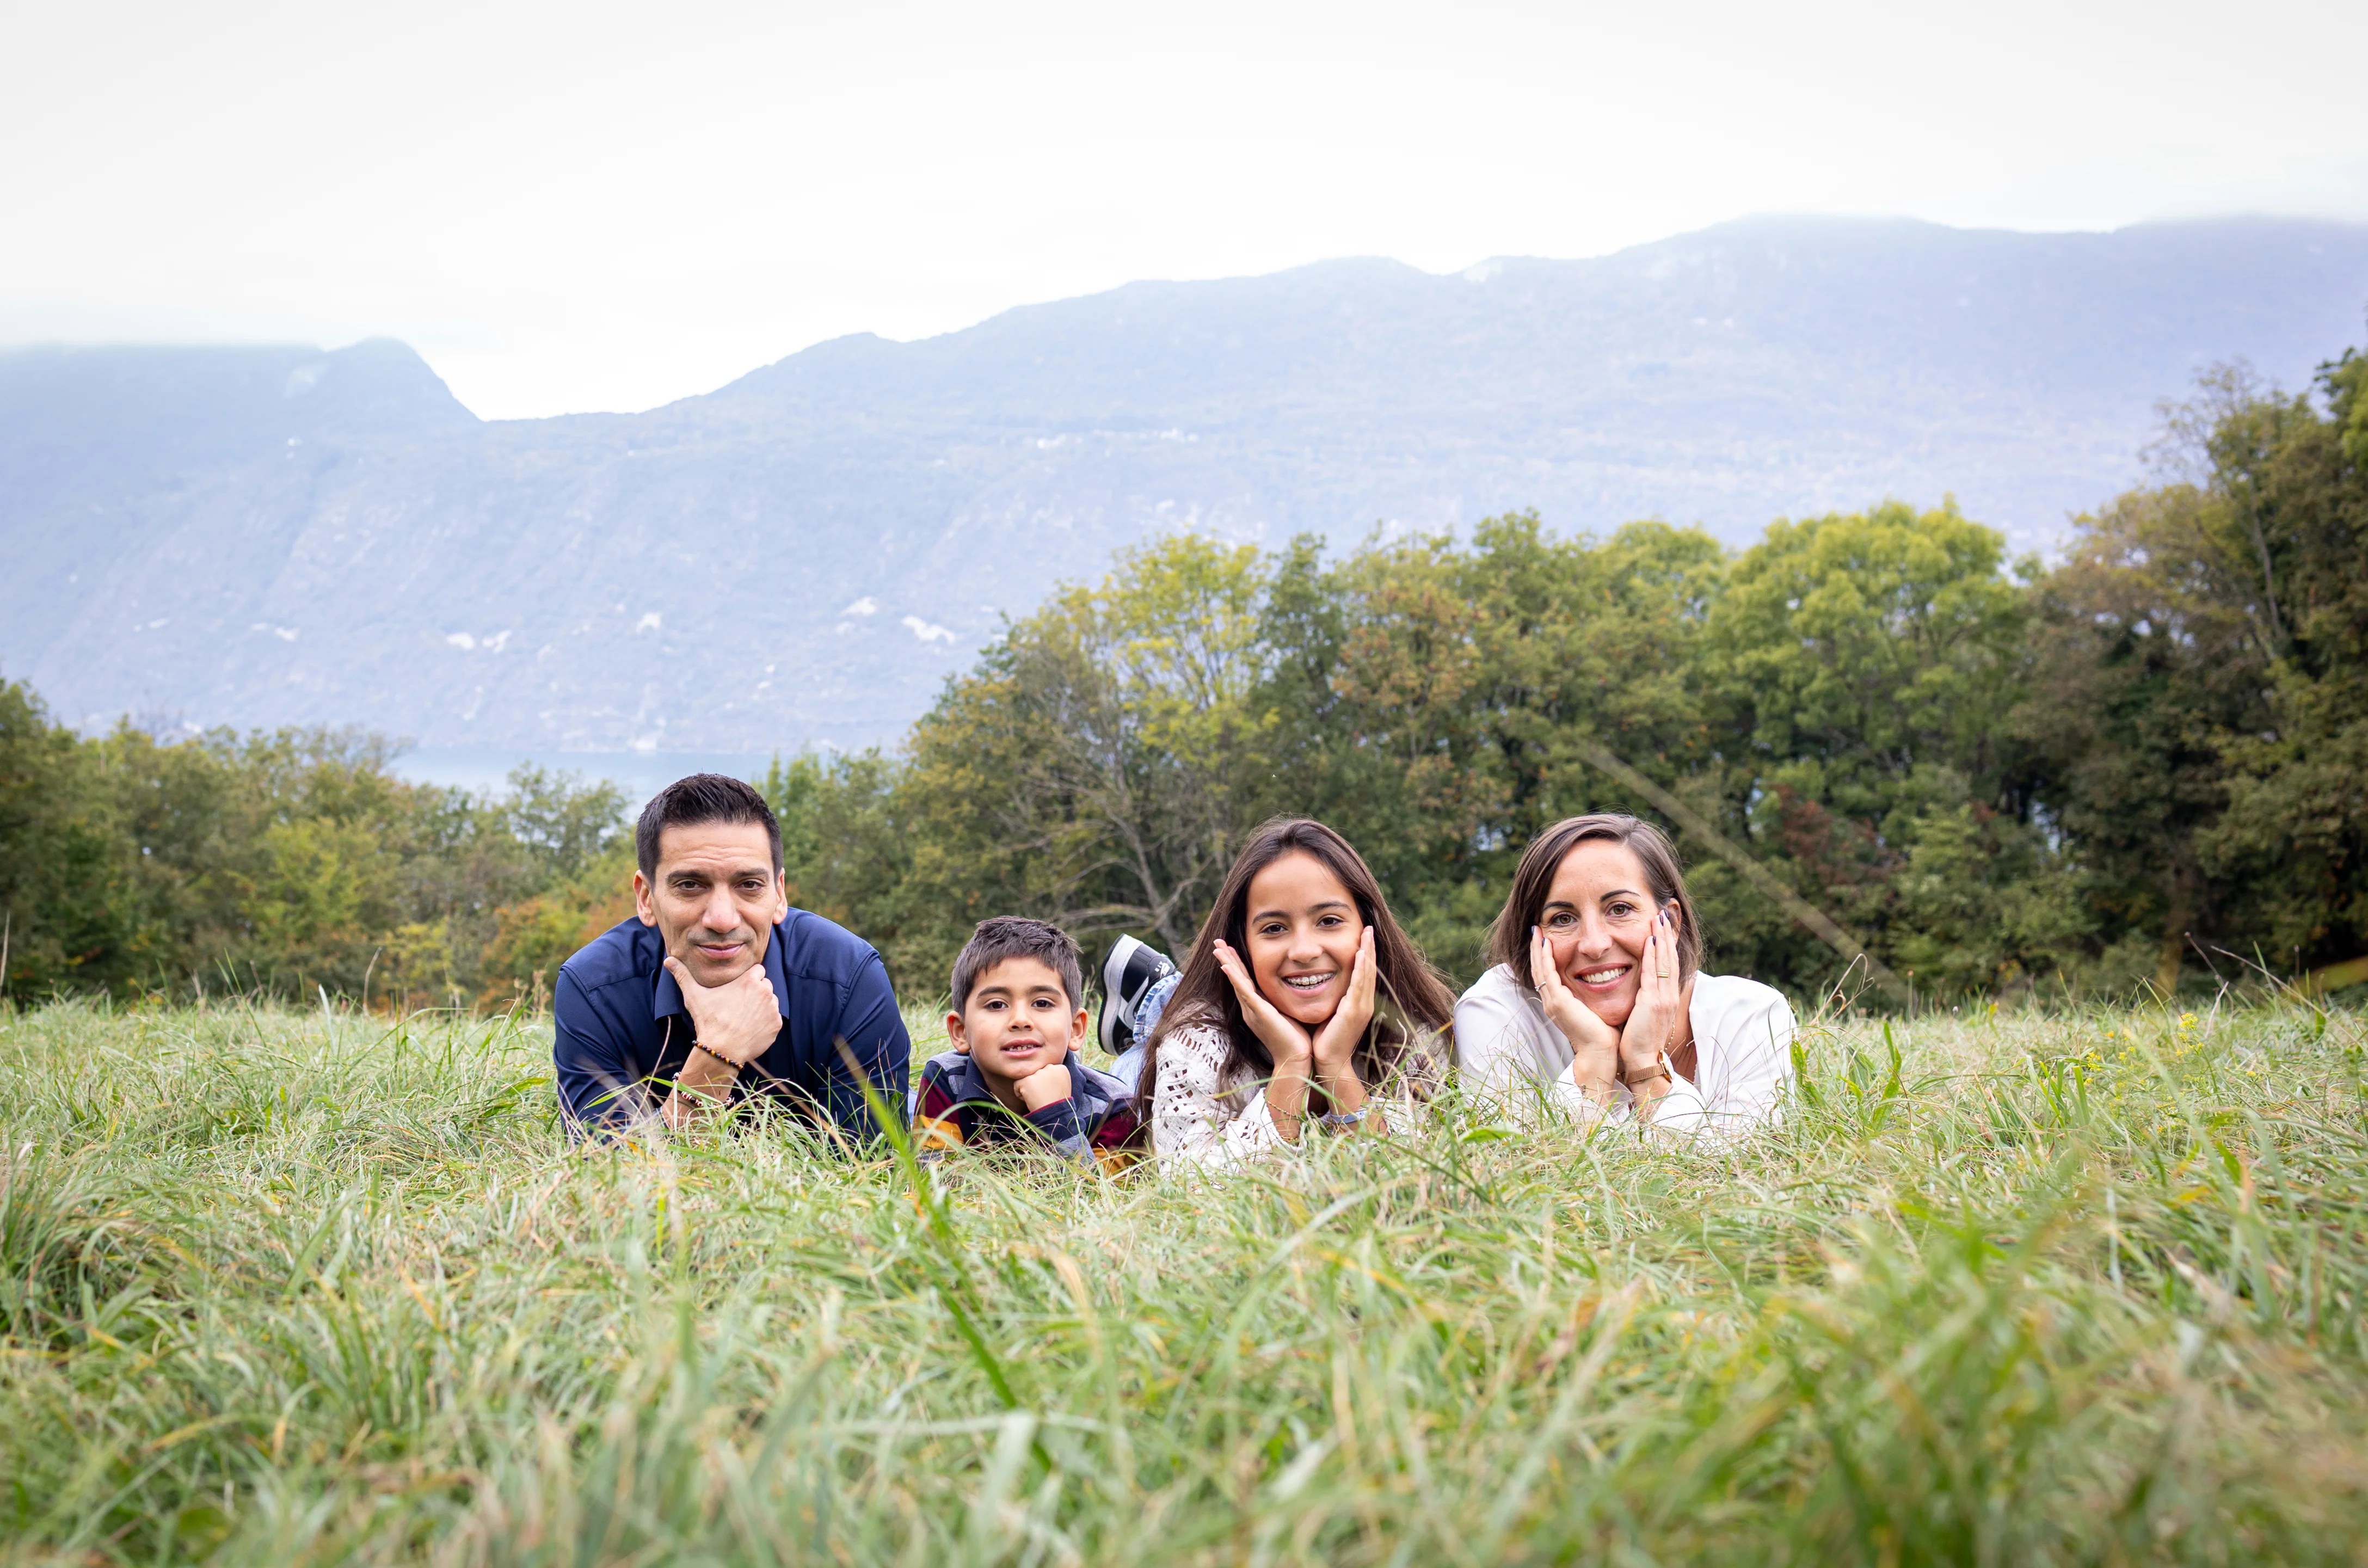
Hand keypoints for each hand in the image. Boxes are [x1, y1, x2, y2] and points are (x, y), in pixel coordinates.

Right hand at [662, 954, 781, 1067]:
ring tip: (745, 1017)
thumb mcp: (694, 995)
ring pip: (771, 1001)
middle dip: (756, 991)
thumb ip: (683, 975)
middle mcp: (765, 991)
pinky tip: (751, 1028)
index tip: (739, 988)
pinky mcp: (776, 1025)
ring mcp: (773, 1009)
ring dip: (762, 1006)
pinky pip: (774, 1019)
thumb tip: (668, 960)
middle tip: (740, 1004)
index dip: (749, 978)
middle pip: (765, 985)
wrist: (721, 1050)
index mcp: (749, 980)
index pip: (758, 970)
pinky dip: (765, 1023)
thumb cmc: (708, 1021)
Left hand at [1015, 1062, 1072, 1112]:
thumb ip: (1054, 1076)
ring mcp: (1038, 1073)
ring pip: (1027, 1078)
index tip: (1051, 1093)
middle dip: (1037, 1084)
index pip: (1047, 1071)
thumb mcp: (1062, 1086)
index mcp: (1061, 1068)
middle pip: (1036, 1073)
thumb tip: (1042, 1074)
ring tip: (1038, 1098)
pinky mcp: (1027, 1080)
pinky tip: (1030, 1100)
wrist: (1054, 1115)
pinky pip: (1017, 1085)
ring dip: (1029, 1089)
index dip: (1047, 1083)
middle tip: (1044, 1096)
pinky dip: (1020, 1094)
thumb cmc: (1058, 1104)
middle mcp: (1050, 1067)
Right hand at [1212, 939, 1313, 1066]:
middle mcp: (1250, 1008)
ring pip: (1237, 982)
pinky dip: (1235, 979)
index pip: (1244, 980)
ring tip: (1218, 948)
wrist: (1296, 1059)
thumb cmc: (1296, 1040)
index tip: (1230, 948)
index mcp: (1257, 1007)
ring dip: (1227, 963)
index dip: (1236, 964)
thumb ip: (1283, 1001)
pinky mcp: (1259, 1013)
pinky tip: (1227, 967)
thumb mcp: (1286, 1014)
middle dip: (1227, 959)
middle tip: (1217, 942)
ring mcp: (1253, 1010)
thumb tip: (1293, 987)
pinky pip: (1245, 992)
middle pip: (1236, 978)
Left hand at [1309, 927, 1376, 1073]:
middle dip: (1370, 947)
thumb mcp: (1331, 1013)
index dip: (1366, 954)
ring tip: (1367, 933)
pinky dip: (1361, 968)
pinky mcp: (1354, 1012)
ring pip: (1367, 974)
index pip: (1364, 973)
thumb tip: (1322, 982)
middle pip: (1370, 969)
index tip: (1364, 935)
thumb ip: (1332, 998)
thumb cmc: (1325, 1039)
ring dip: (1368, 952)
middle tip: (1369, 927)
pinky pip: (1359, 985)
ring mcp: (1361, 1008)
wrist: (1327, 1062)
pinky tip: (1360, 954)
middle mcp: (1364, 1004)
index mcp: (1359, 1003)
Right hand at [1531, 924, 1619, 1089]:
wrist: (1601, 1051)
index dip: (1544, 956)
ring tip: (1537, 932)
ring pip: (1539, 969)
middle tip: (1536, 930)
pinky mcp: (1558, 1002)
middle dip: (1536, 949)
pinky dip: (1544, 958)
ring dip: (1537, 949)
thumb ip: (1593, 993)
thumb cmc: (1604, 1032)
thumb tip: (1605, 979)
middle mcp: (1551, 1002)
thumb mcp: (1595, 1007)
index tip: (1545, 939)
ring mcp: (1552, 1002)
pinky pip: (1547, 974)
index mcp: (1559, 1003)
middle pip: (1538, 969)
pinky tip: (1545, 943)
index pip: (1547, 974)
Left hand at [1618, 911, 1681, 1076]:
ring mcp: (1663, 999)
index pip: (1668, 965)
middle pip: (1670, 958)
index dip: (1666, 945)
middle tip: (1663, 914)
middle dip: (1667, 936)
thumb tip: (1640, 989)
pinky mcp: (1654, 1003)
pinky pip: (1653, 973)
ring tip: (1658, 919)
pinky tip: (1650, 940)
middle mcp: (1669, 996)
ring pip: (1664, 962)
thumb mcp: (1644, 1015)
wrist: (1642, 1062)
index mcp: (1666, 998)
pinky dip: (1652, 956)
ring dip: (1662, 939)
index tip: (1663, 927)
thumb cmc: (1638, 1041)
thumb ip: (1644, 999)